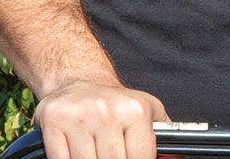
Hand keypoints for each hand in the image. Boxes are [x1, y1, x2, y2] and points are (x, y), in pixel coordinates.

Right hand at [34, 79, 168, 158]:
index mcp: (135, 110)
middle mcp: (108, 110)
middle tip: (110, 152)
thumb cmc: (115, 103)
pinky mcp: (53, 122)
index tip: (128, 158)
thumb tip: (175, 158)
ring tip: (95, 148)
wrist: (77, 79)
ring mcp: (79, 117)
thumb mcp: (147, 112)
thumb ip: (163, 138)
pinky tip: (76, 151)